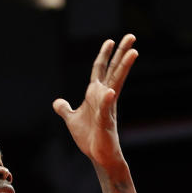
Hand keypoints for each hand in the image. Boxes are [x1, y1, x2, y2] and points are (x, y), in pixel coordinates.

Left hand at [52, 34, 137, 169]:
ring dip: (124, 67)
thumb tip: (57, 102)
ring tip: (134, 52)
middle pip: (114, 70)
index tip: (110, 40)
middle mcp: (105, 96)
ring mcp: (107, 107)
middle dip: (121, 53)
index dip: (104, 55)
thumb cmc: (89, 137)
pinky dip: (107, 100)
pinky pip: (106, 108)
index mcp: (96, 94)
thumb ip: (65, 109)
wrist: (99, 156)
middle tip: (132, 36)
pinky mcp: (106, 120)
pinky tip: (110, 91)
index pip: (100, 70)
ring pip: (117, 82)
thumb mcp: (72, 119)